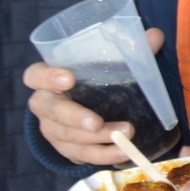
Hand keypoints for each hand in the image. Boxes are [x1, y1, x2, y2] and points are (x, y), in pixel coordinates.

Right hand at [26, 28, 167, 165]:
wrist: (92, 107)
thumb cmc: (97, 77)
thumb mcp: (111, 61)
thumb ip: (132, 49)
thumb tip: (154, 35)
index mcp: (48, 77)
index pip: (35, 76)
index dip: (47, 78)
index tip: (69, 78)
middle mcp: (45, 104)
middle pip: (51, 111)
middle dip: (74, 118)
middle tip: (96, 123)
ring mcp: (52, 129)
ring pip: (67, 136)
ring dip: (97, 139)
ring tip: (126, 135)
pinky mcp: (66, 148)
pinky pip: (81, 154)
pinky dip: (103, 155)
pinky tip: (123, 152)